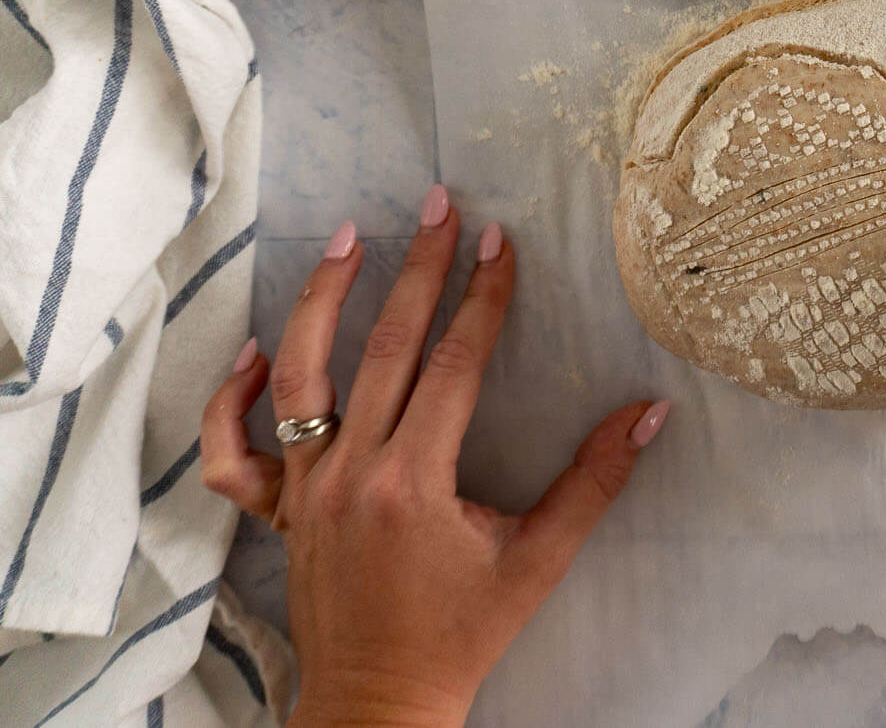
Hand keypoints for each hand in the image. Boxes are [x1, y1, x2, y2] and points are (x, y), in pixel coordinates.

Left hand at [200, 187, 670, 726]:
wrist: (380, 703)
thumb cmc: (463, 634)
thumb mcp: (539, 560)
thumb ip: (594, 482)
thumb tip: (650, 413)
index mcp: (413, 481)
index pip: (454, 363)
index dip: (482, 296)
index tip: (500, 239)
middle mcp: (350, 474)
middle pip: (383, 348)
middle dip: (417, 269)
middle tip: (440, 206)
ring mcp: (303, 490)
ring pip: (301, 376)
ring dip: (323, 300)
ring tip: (347, 238)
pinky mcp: (276, 511)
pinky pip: (236, 448)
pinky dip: (235, 396)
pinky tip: (259, 349)